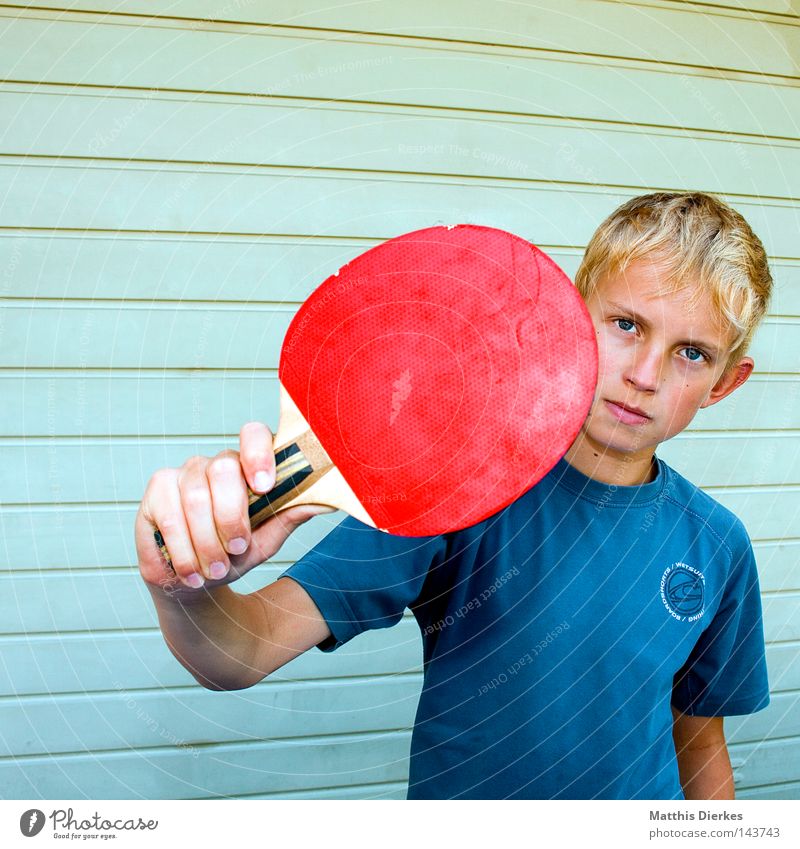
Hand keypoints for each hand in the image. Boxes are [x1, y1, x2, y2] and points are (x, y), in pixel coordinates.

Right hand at [135, 421, 333, 595]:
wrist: (195, 581)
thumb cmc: (234, 553)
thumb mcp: (267, 539)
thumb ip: (290, 516)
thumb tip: (326, 501)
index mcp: (246, 465)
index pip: (253, 434)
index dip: (258, 454)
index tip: (265, 486)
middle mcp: (213, 462)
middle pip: (222, 469)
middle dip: (231, 517)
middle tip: (237, 548)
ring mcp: (181, 473)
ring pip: (194, 498)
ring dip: (207, 542)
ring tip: (215, 570)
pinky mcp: (155, 492)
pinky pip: (168, 517)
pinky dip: (183, 550)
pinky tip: (190, 571)